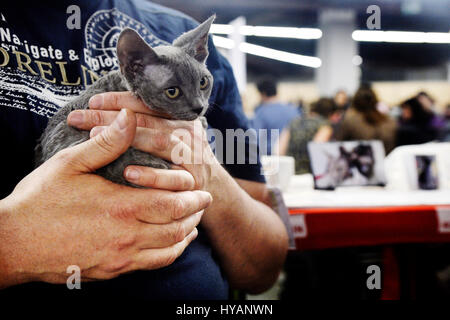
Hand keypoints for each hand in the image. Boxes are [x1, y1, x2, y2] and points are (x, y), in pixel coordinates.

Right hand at [0, 109, 211, 287]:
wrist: (14, 244)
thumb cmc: (40, 201)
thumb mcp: (70, 164)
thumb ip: (106, 143)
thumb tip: (129, 117)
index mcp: (121, 207)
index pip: (173, 203)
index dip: (192, 196)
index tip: (202, 190)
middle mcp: (127, 236)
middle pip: (177, 226)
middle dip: (195, 213)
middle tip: (204, 202)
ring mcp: (121, 257)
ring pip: (170, 248)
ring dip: (187, 233)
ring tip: (194, 221)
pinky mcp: (113, 271)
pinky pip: (154, 264)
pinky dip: (172, 253)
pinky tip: (173, 244)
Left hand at [67, 92, 223, 193]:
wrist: (213, 188)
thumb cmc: (178, 161)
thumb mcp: (170, 135)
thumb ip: (149, 122)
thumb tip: (108, 109)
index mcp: (179, 117)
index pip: (149, 102)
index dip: (121, 100)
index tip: (92, 101)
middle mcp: (188, 132)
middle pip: (151, 120)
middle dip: (113, 118)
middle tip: (79, 118)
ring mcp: (194, 156)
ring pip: (163, 142)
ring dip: (130, 139)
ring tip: (95, 138)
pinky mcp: (195, 181)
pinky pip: (174, 178)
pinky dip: (152, 175)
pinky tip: (128, 173)